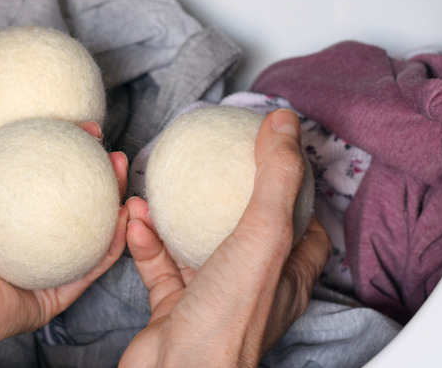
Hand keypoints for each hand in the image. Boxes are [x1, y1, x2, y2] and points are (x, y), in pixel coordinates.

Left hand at [0, 43, 128, 367]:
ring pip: (88, 231)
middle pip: (69, 197)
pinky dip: (113, 245)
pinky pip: (89, 269)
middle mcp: (17, 232)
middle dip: (97, 171)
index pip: (37, 166)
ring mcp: (37, 264)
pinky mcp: (49, 294)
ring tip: (124, 176)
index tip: (81, 123)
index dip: (64, 143)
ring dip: (113, 203)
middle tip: (110, 149)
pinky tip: (125, 219)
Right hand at [119, 109, 331, 367]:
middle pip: (249, 232)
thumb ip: (275, 177)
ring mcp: (212, 297)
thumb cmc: (228, 319)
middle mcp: (253, 287)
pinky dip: (147, 240)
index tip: (275, 158)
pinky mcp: (174, 308)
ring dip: (178, 214)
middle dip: (231, 197)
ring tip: (162, 184)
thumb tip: (284, 123)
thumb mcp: (264, 235)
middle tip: (216, 163)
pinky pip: (159, 265)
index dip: (298, 193)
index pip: (306, 228)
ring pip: (196, 245)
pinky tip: (135, 217)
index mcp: (287, 276)